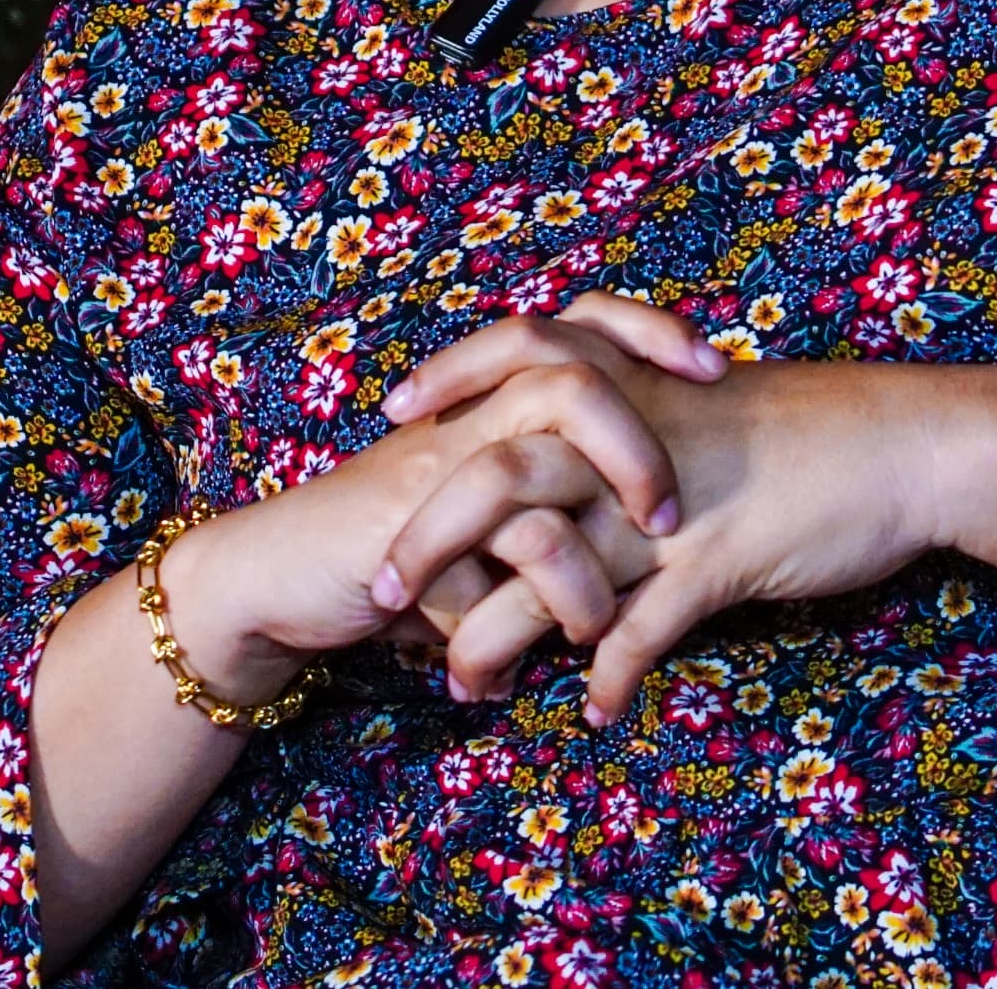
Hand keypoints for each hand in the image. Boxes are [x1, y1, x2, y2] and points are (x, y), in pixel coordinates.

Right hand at [151, 295, 714, 702]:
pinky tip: (514, 674)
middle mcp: (470, 414)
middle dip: (638, 452)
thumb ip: (563, 502)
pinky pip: (490, 565)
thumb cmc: (396, 543)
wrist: (278, 574)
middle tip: (670, 519)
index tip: (718, 373)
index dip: (654, 333)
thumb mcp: (492, 516)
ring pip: (538, 474)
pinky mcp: (406, 527)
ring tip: (601, 622)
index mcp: (498, 393)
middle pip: (575, 379)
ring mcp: (436, 467)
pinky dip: (523, 622)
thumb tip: (663, 531)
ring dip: (587, 566)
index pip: (588, 322)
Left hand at [382, 323, 965, 726]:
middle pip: (495, 477)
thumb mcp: (718, 403)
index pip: (511, 365)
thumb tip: (600, 448)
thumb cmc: (820, 424)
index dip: (445, 385)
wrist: (914, 443)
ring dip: (495, 637)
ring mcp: (670, 505)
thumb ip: (648, 419)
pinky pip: (641, 631)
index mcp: (633, 384)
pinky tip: (598, 711)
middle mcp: (634, 440)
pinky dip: (612, 676)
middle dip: (426, 539)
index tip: (392, 420)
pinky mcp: (714, 561)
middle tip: (378, 589)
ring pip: (549, 571)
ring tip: (465, 686)